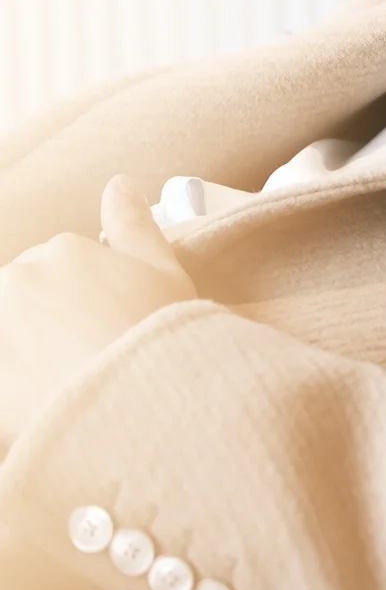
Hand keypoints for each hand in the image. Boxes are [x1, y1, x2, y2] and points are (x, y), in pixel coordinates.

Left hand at [0, 176, 195, 452]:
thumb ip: (135, 224)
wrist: (136, 406)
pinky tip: (38, 401)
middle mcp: (20, 277)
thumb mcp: (164, 272)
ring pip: (12, 334)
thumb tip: (118, 183)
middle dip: (47, 327)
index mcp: (64, 250)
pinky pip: (6, 377)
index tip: (104, 333)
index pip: (63, 272)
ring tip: (62, 389)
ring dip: (26, 354)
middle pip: (28, 302)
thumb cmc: (158, 338)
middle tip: (84, 364)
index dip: (86, 305)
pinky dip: (16, 384)